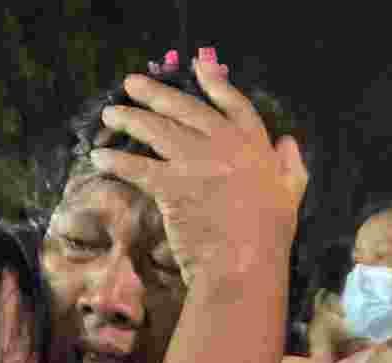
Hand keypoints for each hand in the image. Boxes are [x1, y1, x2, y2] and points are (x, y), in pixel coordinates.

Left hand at [90, 60, 307, 284]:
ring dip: (130, 119)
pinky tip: (99, 157)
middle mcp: (224, 145)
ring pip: (157, 131)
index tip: (197, 68)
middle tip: (132, 84)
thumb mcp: (292, 194)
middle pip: (185, 109)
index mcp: (255, 146)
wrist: (243, 265)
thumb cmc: (268, 238)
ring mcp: (195, 162)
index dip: (215, 84)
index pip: (234, 104)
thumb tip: (287, 142)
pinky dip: (116, 161)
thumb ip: (290, 166)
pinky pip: (137, 167)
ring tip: (110, 114)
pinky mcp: (170, 185)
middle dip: (155, 94)